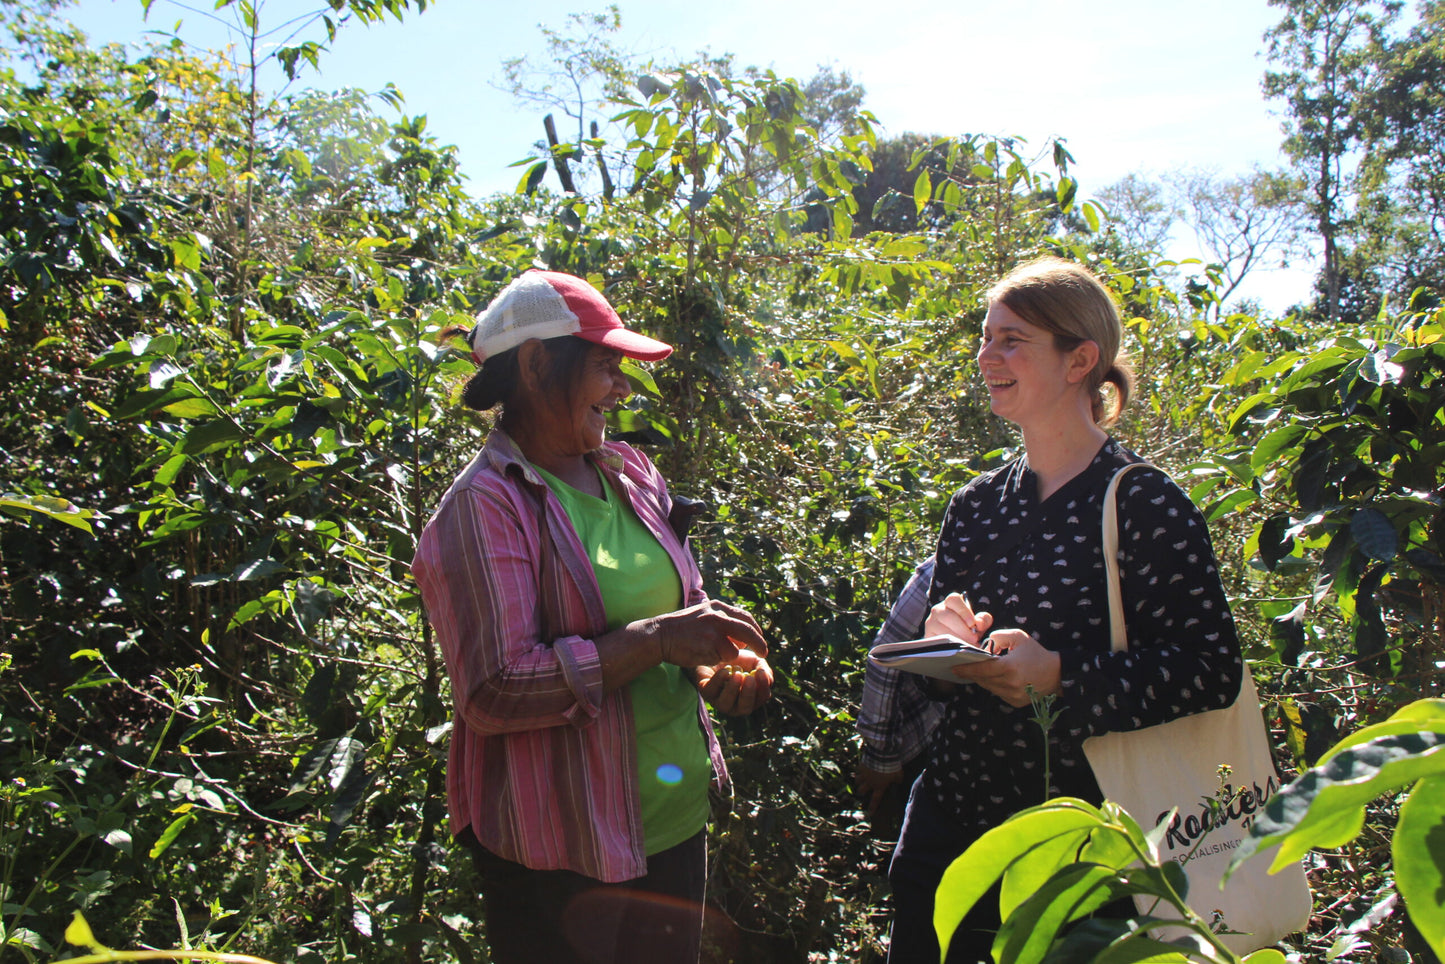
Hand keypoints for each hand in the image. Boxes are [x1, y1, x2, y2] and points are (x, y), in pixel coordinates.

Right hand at [642, 599, 768, 668]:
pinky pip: (724, 658)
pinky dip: (718, 661)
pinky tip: (704, 656)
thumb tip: (741, 635)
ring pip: (736, 649)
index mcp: (717, 607)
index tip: (758, 638)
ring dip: (729, 656)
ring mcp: (714, 630)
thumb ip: (721, 621)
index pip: (745, 617)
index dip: (755, 629)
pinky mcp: (710, 645)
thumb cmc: (680, 628)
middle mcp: (718, 616)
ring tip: (713, 654)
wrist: (660, 635)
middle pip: (749, 630)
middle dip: (759, 643)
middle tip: (764, 653)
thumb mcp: (702, 615)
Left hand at [697, 655, 772, 714]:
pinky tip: (724, 671)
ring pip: (726, 704)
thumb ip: (764, 668)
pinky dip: (719, 681)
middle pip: (745, 708)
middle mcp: (736, 705)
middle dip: (748, 694)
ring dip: (733, 689)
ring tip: (737, 674)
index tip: (761, 672)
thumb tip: (767, 677)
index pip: (761, 698)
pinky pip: (711, 692)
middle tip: (749, 678)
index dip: (763, 687)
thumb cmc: (739, 660)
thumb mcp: (754, 661)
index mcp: (751, 698)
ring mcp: (719, 702)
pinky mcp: (706, 693)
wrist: (716, 652)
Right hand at [855, 764, 902, 816]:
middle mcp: (870, 782)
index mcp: (879, 786)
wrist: (883, 756)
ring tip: (859, 780)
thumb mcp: (899, 775)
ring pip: (857, 781)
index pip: (875, 800)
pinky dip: (858, 770)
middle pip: (861, 790)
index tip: (870, 813)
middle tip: (862, 792)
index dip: (873, 807)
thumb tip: (899, 782)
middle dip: (861, 792)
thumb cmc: (892, 767)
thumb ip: (898, 780)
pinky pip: (857, 770)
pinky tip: (860, 768)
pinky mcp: (862, 766)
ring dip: (858, 781)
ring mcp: (864, 774)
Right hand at [923, 593, 993, 644]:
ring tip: (968, 646)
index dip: (963, 611)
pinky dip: (950, 647)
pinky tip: (958, 649)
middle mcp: (938, 610)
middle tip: (974, 639)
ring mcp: (931, 623)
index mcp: (950, 603)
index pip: (953, 599)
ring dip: (958, 640)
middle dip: (963, 630)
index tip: (972, 623)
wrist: (955, 641)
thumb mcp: (978, 622)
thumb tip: (978, 623)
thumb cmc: (968, 629)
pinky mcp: (928, 636)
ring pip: (943, 630)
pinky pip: (938, 641)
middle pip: (948, 616)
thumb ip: (983, 620)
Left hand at [951, 629, 1060, 707]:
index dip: (967, 669)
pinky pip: (998, 693)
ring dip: (984, 679)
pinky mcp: (1016, 702)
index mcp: (1009, 667)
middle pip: (983, 679)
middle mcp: (1010, 684)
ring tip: (980, 670)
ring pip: (989, 687)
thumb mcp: (1018, 637)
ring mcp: (1013, 695)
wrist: (1057, 674)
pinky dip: (995, 685)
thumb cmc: (1036, 653)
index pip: (981, 669)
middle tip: (964, 666)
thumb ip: (998, 637)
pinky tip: (997, 677)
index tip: (954, 667)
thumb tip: (983, 645)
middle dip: (974, 673)